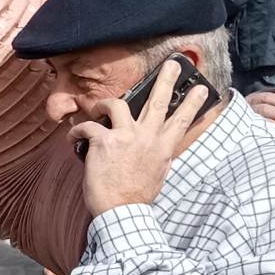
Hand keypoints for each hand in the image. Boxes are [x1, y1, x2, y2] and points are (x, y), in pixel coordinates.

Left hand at [68, 63, 213, 216]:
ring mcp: (126, 137)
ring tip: (97, 107)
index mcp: (163, 147)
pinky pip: (87, 126)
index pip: (182, 120)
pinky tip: (73, 138)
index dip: (192, 102)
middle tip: (173, 62)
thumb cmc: (136, 197)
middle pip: (159, 101)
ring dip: (103, 103)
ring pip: (116, 104)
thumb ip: (157, 154)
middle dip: (167, 79)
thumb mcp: (157, 173)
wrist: (122, 211)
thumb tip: (156, 145)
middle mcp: (147, 137)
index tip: (202, 88)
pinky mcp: (104, 141)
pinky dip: (77, 131)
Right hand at [246, 90, 274, 136]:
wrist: (238, 133)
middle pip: (265, 109)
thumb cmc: (257, 118)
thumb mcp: (268, 107)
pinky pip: (261, 134)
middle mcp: (246, 109)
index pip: (267, 98)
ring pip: (264, 122)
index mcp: (252, 100)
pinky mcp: (247, 134)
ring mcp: (245, 122)